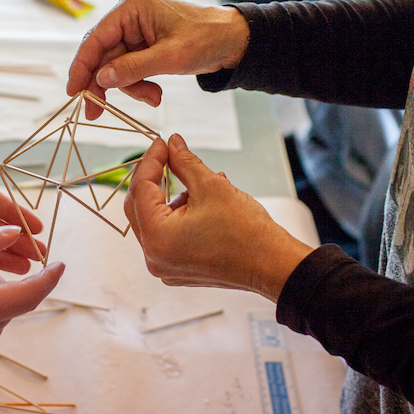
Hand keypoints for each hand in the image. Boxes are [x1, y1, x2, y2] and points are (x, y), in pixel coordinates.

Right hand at [66, 0, 249, 118]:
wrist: (233, 40)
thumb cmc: (207, 38)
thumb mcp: (171, 56)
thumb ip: (134, 68)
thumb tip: (102, 79)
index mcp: (131, 8)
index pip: (95, 39)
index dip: (81, 66)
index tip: (73, 92)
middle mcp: (128, 17)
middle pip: (101, 55)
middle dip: (106, 84)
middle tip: (96, 112)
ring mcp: (135, 32)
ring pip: (116, 67)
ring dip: (130, 88)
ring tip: (153, 98)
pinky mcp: (143, 46)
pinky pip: (129, 70)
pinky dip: (139, 85)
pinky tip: (155, 94)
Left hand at [125, 135, 313, 300]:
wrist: (273, 265)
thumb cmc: (246, 231)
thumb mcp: (211, 186)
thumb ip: (184, 162)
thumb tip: (172, 143)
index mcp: (157, 238)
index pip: (140, 189)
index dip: (151, 161)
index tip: (163, 143)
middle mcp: (155, 257)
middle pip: (140, 207)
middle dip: (155, 179)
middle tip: (169, 156)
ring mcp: (165, 267)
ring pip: (155, 221)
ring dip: (171, 197)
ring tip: (199, 182)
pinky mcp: (178, 269)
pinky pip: (168, 236)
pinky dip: (178, 215)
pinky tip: (201, 201)